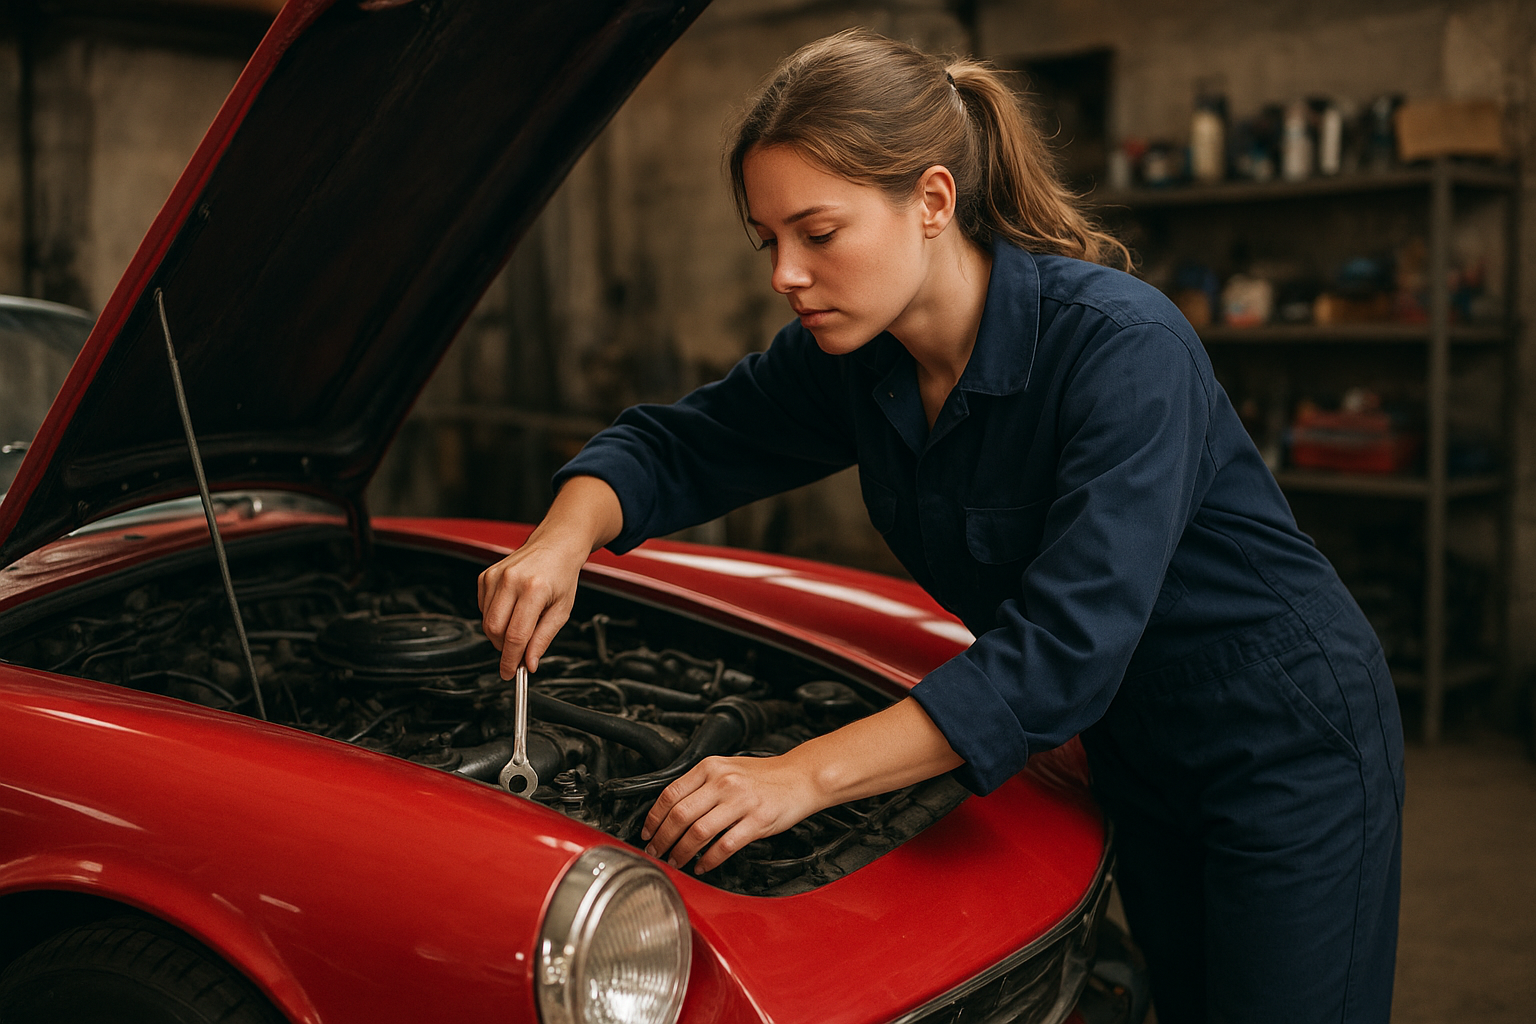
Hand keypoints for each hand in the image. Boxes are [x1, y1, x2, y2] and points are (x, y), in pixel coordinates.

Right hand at [477, 535, 588, 677]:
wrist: (555, 545)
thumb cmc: (561, 576)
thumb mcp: (561, 610)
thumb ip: (543, 639)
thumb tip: (529, 663)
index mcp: (534, 589)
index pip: (516, 635)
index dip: (511, 659)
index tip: (510, 673)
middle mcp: (511, 580)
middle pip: (494, 630)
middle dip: (504, 648)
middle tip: (519, 650)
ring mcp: (496, 576)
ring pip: (486, 621)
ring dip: (500, 633)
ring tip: (521, 621)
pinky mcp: (486, 575)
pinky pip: (483, 609)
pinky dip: (495, 617)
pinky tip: (512, 608)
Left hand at [641, 697, 964, 872]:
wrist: (802, 777)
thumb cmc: (764, 776)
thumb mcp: (727, 767)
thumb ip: (700, 784)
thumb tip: (670, 809)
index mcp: (710, 767)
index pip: (670, 794)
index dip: (653, 818)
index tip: (647, 833)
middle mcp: (723, 782)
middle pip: (679, 816)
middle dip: (662, 840)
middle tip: (655, 853)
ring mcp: (741, 801)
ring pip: (698, 832)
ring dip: (681, 852)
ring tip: (676, 862)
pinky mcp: (757, 821)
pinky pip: (724, 846)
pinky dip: (709, 860)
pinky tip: (703, 866)